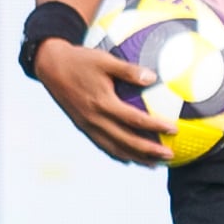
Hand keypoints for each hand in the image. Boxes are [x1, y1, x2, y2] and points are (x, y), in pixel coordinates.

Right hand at [32, 35, 172, 166]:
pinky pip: (103, 146)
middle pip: (127, 141)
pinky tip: (130, 159)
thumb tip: (153, 77)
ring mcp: (88, 126)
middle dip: (150, 151)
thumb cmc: (81, 60)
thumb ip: (128, 70)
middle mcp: (95, 119)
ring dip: (137, 158)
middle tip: (170, 155)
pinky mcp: (83, 128)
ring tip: (155, 164)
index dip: (155, 126)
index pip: (134, 119)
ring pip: (115, 149)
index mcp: (102, 103)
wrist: (50, 68)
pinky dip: (118, 155)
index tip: (173, 129)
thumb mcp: (105, 60)